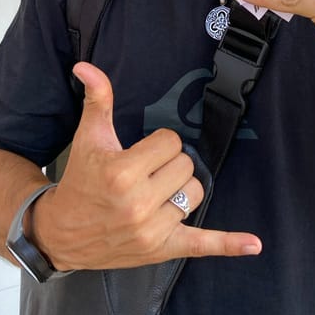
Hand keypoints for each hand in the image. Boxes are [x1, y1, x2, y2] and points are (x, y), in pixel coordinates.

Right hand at [32, 62, 261, 269]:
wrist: (61, 233)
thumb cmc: (80, 179)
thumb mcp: (89, 136)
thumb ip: (97, 98)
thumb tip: (86, 66)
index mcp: (122, 172)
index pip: (170, 142)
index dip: (158, 144)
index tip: (141, 152)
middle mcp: (138, 203)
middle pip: (186, 166)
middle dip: (170, 164)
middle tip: (147, 173)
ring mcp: (152, 229)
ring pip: (196, 193)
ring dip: (182, 189)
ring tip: (157, 192)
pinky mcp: (162, 249)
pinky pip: (202, 244)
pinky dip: (229, 244)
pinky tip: (254, 244)